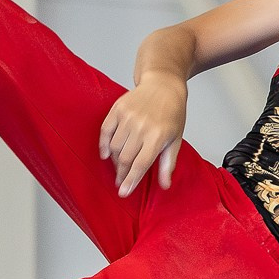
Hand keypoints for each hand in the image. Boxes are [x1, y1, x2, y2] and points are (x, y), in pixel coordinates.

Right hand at [98, 74, 186, 197]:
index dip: (131, 180)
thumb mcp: (176, 139)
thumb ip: (168, 163)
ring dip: (114, 160)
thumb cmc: (172, 113)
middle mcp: (141, 127)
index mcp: (158, 136)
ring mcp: (128, 117)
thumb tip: (165, 185)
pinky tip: (105, 154)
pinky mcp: (118, 109)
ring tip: (119, 165)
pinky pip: (105, 131)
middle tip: (121, 183)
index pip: (141, 164)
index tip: (124, 193)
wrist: (163, 85)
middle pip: (125, 158)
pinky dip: (103, 144)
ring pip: (114, 147)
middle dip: (121, 174)